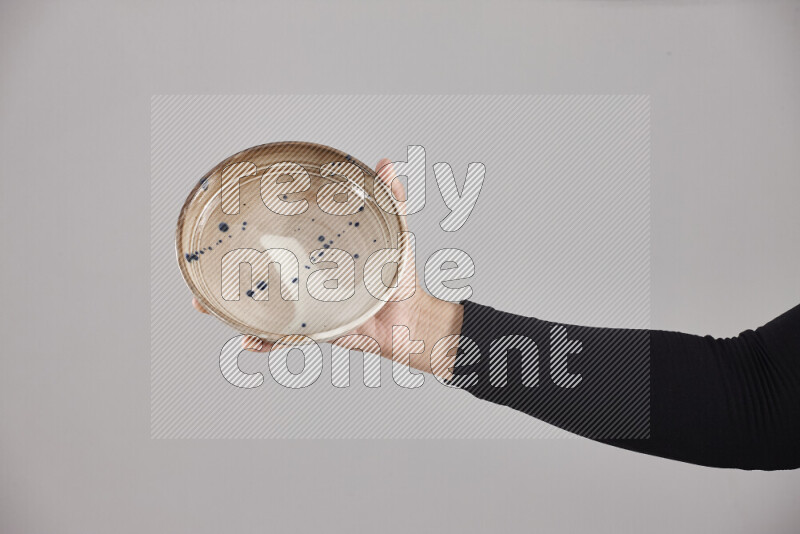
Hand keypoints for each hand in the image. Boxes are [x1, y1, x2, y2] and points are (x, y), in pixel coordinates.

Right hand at [192, 159, 463, 378]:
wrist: (411, 320)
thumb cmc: (400, 278)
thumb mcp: (395, 234)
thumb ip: (391, 201)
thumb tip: (386, 164)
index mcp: (317, 255)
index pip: (282, 241)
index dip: (255, 233)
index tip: (228, 222)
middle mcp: (305, 280)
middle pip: (259, 273)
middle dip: (227, 270)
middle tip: (204, 265)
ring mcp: (305, 306)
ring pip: (261, 307)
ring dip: (232, 307)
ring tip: (208, 304)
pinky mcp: (313, 331)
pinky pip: (283, 339)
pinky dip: (265, 342)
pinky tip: (250, 341)